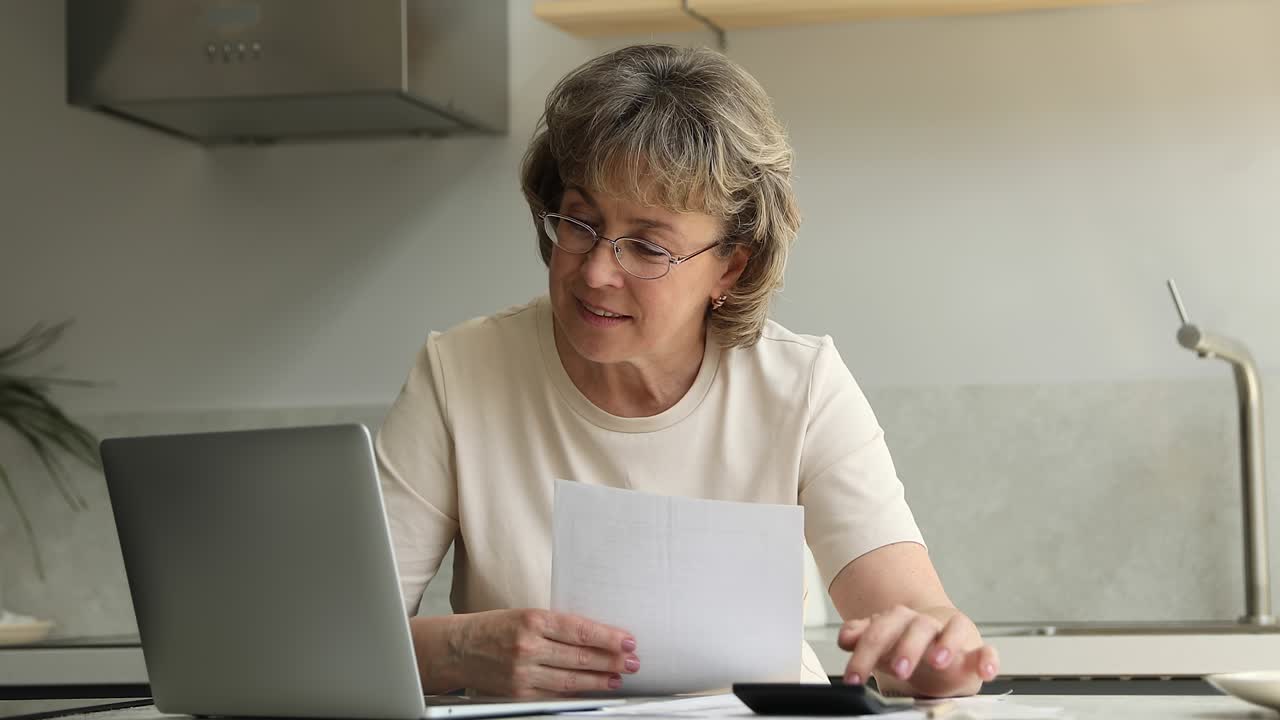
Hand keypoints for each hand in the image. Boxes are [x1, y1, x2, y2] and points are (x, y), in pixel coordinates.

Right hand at [451, 609, 639, 697]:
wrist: (458, 649)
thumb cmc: (493, 628)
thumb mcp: (525, 615)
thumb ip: (557, 626)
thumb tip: (595, 636)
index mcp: (532, 620)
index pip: (580, 630)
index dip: (609, 637)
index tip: (628, 641)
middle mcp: (528, 647)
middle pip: (580, 657)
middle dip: (612, 660)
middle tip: (633, 661)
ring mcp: (523, 673)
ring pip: (571, 680)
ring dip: (600, 680)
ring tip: (618, 678)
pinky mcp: (518, 694)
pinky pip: (555, 696)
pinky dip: (576, 695)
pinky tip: (591, 692)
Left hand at [837, 605, 998, 697]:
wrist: (936, 642)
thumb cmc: (905, 645)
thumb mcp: (880, 644)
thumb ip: (861, 637)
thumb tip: (846, 637)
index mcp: (897, 620)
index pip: (878, 630)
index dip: (864, 653)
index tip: (854, 678)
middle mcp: (925, 623)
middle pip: (915, 626)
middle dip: (906, 647)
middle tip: (898, 670)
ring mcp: (951, 633)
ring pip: (952, 629)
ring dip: (946, 644)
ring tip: (938, 662)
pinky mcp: (975, 648)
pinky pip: (986, 650)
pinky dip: (987, 658)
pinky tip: (985, 671)